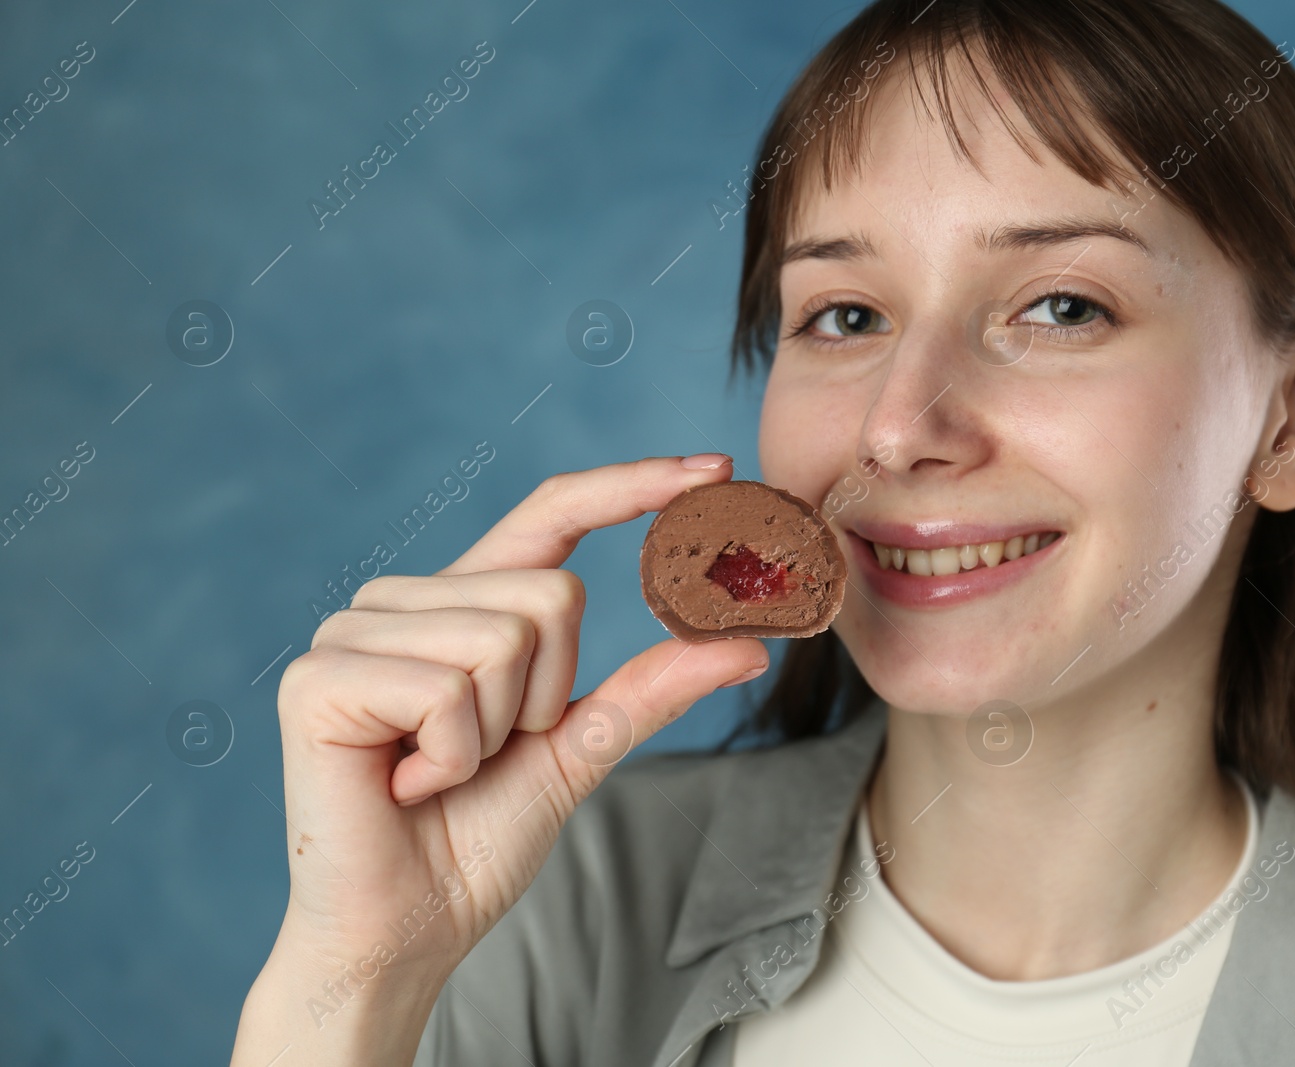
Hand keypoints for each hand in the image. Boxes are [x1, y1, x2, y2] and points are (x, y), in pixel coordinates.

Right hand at [234, 454, 767, 1060]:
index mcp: (463, 604)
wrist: (406, 931)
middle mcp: (404, 600)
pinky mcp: (319, 676)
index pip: (552, 513)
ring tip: (441, 772)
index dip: (631, 484)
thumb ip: (648, 688)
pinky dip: (451, 755)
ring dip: (498, 733)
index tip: (713, 467)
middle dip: (548, 697)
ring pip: (504, 638)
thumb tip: (745, 644)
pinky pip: (447, 688)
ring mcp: (354, 632)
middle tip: (489, 754)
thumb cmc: (475, 840)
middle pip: (550, 593)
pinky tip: (407, 784)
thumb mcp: (579, 750)